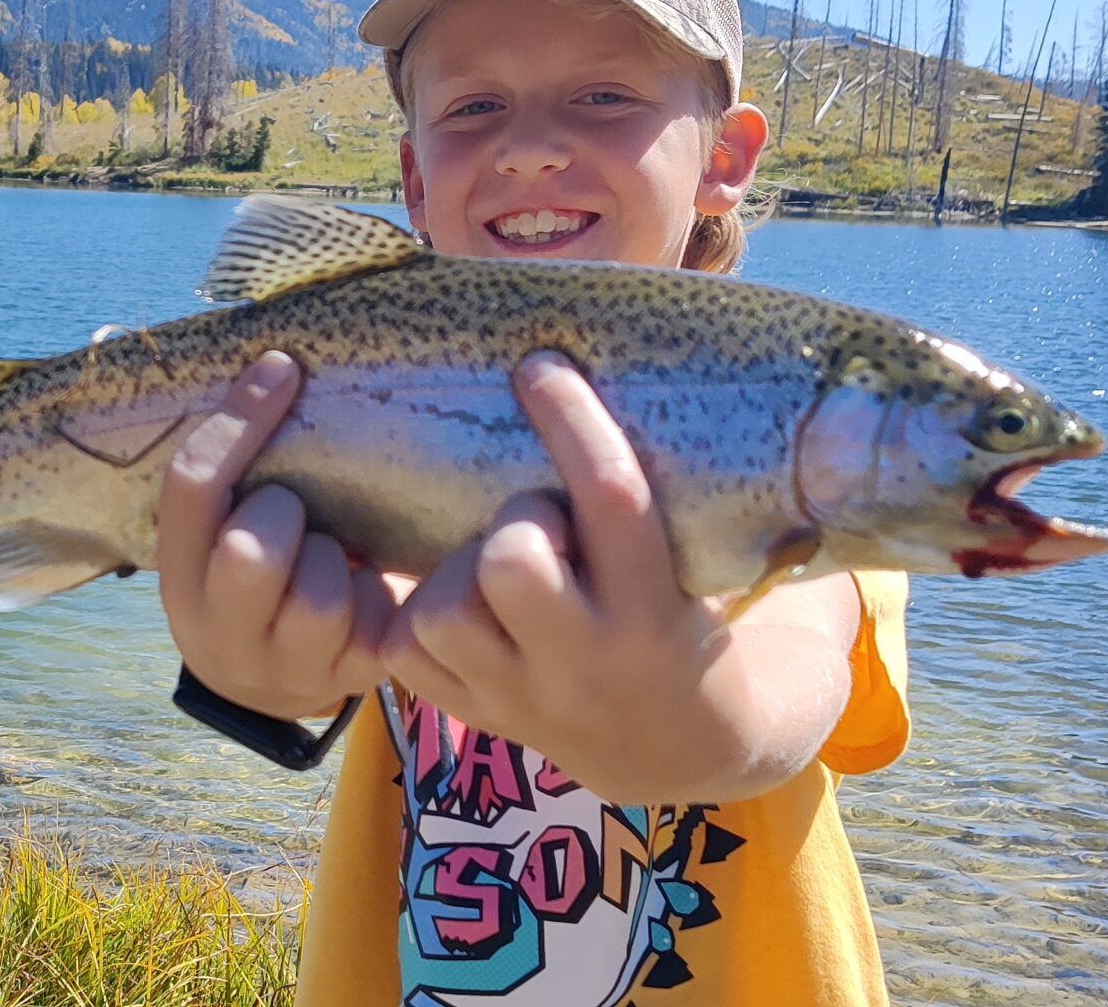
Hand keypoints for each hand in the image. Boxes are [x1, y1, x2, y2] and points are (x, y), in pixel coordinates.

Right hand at [158, 350, 396, 721]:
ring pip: (320, 593)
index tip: (283, 366)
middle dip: (284, 517)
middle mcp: (216, 626)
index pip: (192, 486)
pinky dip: (380, 593)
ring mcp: (278, 662)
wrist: (270, 690)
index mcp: (179, 574)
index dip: (239, 420)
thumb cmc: (258, 583)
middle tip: (298, 519)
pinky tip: (365, 596)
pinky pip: (375, 617)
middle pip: (250, 550)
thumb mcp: (223, 539)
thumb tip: (283, 368)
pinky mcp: (344, 677)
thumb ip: (240, 480)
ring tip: (335, 564)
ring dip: (336, 562)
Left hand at [378, 350, 857, 804]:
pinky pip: (406, 649)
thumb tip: (632, 356)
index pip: (611, 500)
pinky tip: (462, 608)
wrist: (680, 751)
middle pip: (510, 563)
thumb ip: (663, 497)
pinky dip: (419, 617)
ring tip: (495, 574)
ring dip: (456, 573)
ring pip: (443, 611)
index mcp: (655, 614)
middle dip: (514, 521)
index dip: (571, 423)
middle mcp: (587, 661)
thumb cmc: (684, 620)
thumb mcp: (701, 570)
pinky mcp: (475, 717)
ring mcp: (523, 699)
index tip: (541, 365)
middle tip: (540, 524)